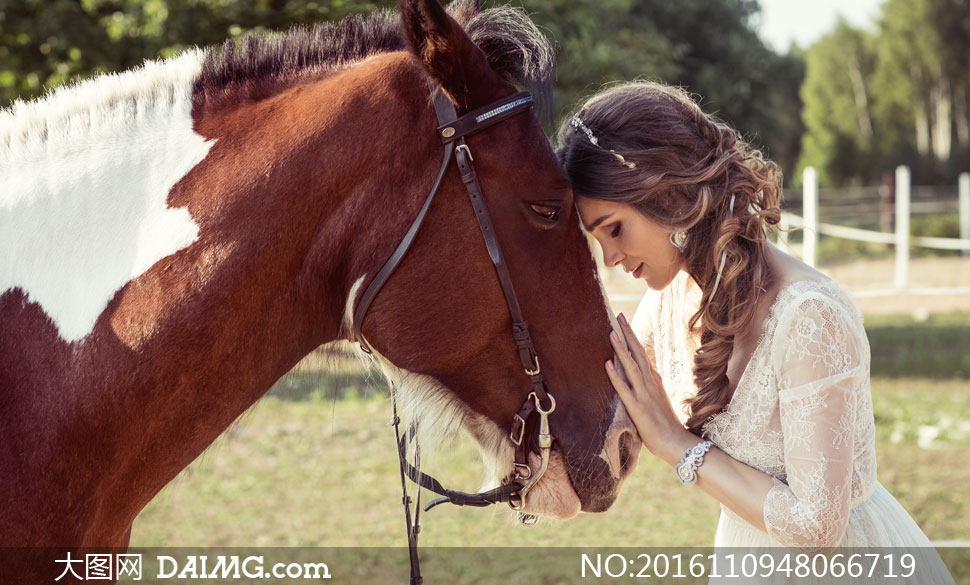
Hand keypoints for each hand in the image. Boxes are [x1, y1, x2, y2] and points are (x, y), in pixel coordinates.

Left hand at [606, 313, 692, 465]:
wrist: (677, 443)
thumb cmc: (666, 424)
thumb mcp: (659, 399)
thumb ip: (652, 386)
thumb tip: (647, 374)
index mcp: (655, 380)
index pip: (642, 354)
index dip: (633, 338)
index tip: (625, 322)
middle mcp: (650, 383)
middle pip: (638, 353)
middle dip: (628, 333)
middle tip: (619, 315)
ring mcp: (644, 394)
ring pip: (631, 366)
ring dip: (621, 348)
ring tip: (611, 332)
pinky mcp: (638, 408)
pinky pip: (624, 389)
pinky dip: (615, 375)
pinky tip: (607, 364)